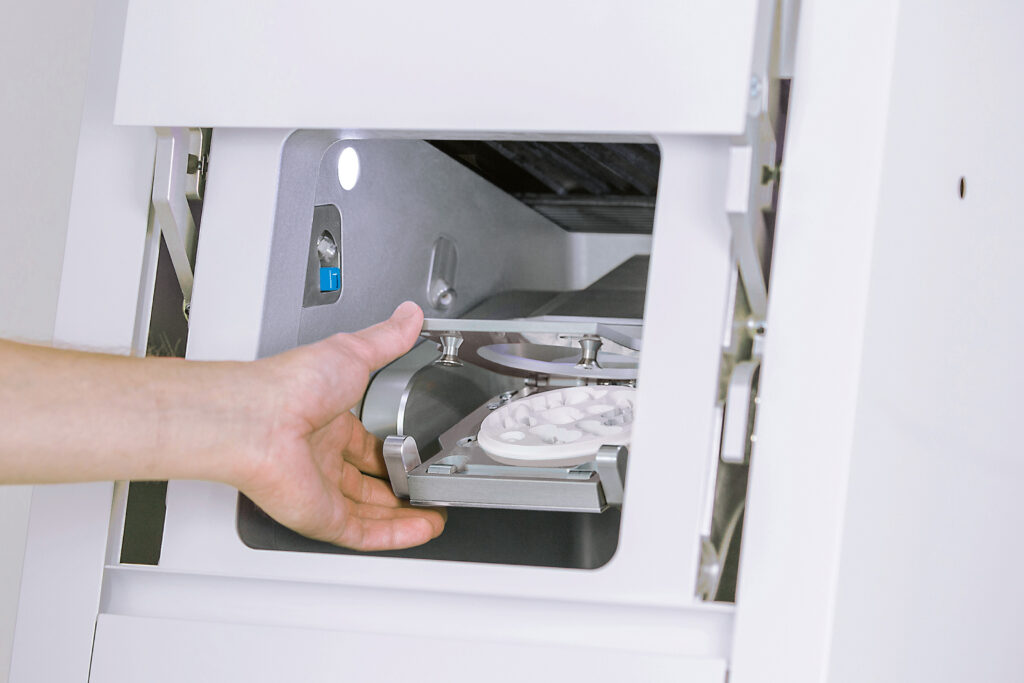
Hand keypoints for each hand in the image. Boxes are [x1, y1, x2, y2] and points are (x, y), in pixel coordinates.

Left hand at [233, 302, 444, 550]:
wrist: (260, 419)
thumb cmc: (291, 385)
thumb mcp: (352, 351)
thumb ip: (387, 339)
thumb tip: (409, 317)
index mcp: (328, 422)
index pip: (365, 445)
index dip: (392, 453)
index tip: (416, 456)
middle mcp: (321, 458)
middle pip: (367, 483)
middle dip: (400, 490)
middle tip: (428, 491)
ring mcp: (321, 490)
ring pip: (369, 513)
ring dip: (404, 517)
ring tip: (435, 515)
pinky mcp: (321, 517)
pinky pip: (363, 534)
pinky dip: (395, 535)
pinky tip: (420, 530)